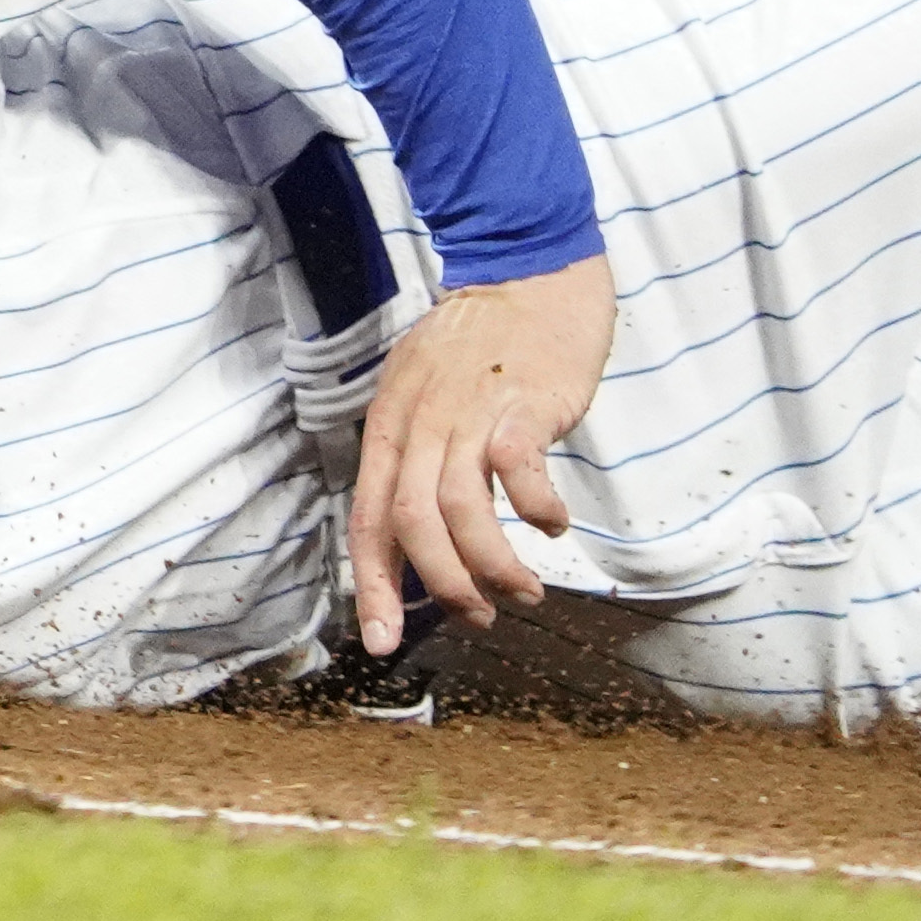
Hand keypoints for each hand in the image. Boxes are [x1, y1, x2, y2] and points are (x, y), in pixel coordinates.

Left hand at [343, 251, 609, 656]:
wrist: (529, 278)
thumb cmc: (480, 350)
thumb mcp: (424, 397)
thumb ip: (417, 462)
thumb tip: (422, 545)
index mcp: (390, 425)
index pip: (368, 518)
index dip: (373, 585)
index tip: (381, 641)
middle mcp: (420, 420)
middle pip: (411, 522)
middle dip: (442, 586)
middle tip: (477, 616)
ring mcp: (470, 411)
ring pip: (461, 510)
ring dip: (493, 566)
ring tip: (523, 591)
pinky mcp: (521, 404)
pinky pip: (520, 473)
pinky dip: (536, 512)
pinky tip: (553, 526)